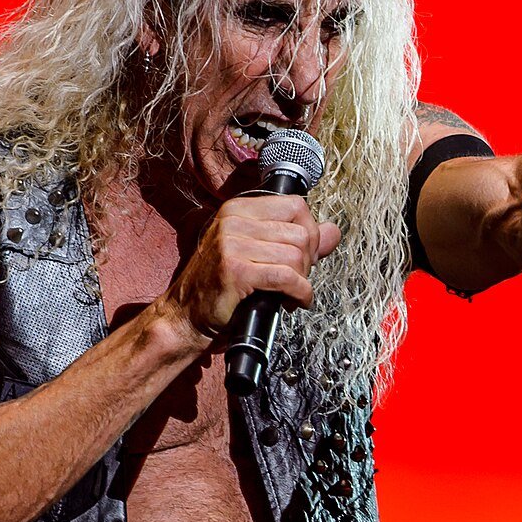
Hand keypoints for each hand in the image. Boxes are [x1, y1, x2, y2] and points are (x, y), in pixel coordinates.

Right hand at [154, 193, 341, 343]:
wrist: (187, 315)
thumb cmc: (221, 286)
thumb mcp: (258, 254)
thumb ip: (296, 241)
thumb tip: (334, 231)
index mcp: (238, 209)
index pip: (296, 206)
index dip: (310, 233)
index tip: (304, 256)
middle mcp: (234, 220)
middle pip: (301, 232)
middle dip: (308, 262)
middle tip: (296, 280)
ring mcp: (232, 243)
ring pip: (296, 256)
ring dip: (302, 281)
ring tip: (291, 293)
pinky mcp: (236, 269)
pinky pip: (287, 278)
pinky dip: (300, 293)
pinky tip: (295, 302)